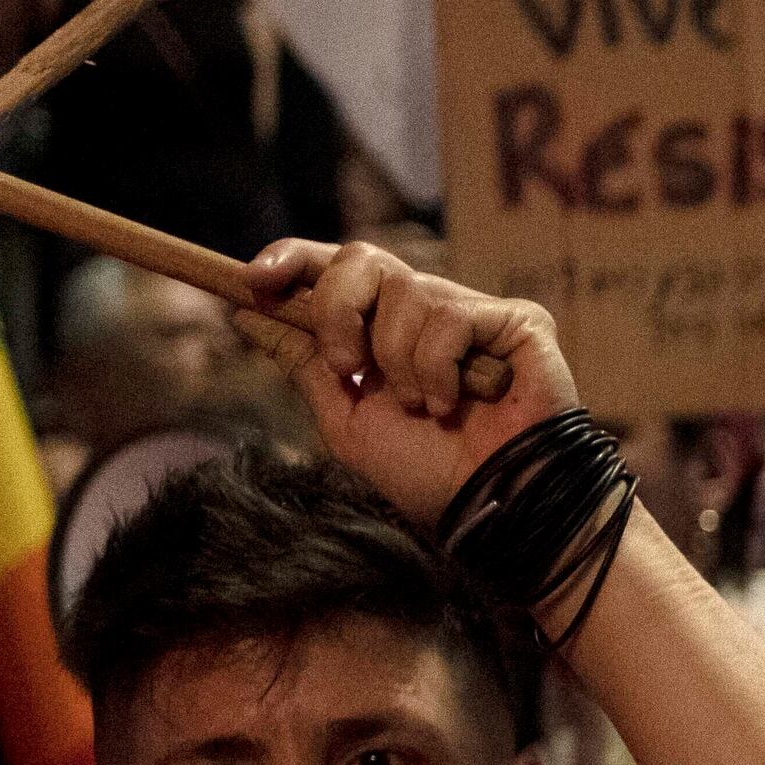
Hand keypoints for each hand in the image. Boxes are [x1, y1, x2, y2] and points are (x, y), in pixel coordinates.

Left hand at [239, 240, 572, 524]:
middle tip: (348, 367)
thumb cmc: (426, 473)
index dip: (293, 258)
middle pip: (363, 259)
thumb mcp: (345, 418)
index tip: (252, 278)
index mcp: (384, 328)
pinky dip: (437, 367)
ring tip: (422, 407)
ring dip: (398, 361)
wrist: (489, 506)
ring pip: (407, 291)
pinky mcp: (519, 321)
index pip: (336, 267)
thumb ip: (303, 361)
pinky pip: (451, 316)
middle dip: (339, 309)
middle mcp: (428, 311)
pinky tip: (454, 403)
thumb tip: (245, 311)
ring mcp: (474, 313)